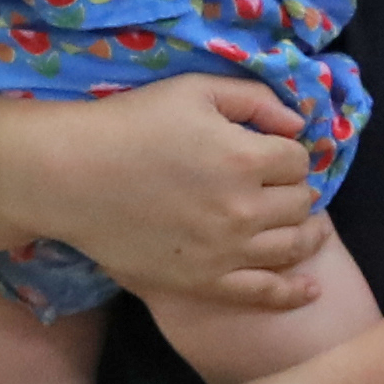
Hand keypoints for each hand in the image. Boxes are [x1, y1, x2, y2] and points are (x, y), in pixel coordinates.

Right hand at [52, 74, 334, 318]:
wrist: (73, 177)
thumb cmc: (131, 124)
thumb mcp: (195, 90)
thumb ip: (255, 99)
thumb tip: (299, 123)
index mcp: (246, 158)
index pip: (298, 160)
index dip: (289, 152)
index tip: (274, 152)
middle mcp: (245, 209)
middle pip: (300, 203)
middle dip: (296, 190)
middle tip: (282, 186)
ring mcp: (227, 252)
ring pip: (293, 246)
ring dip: (307, 233)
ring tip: (310, 228)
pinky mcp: (205, 282)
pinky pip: (264, 293)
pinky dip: (294, 292)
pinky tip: (311, 288)